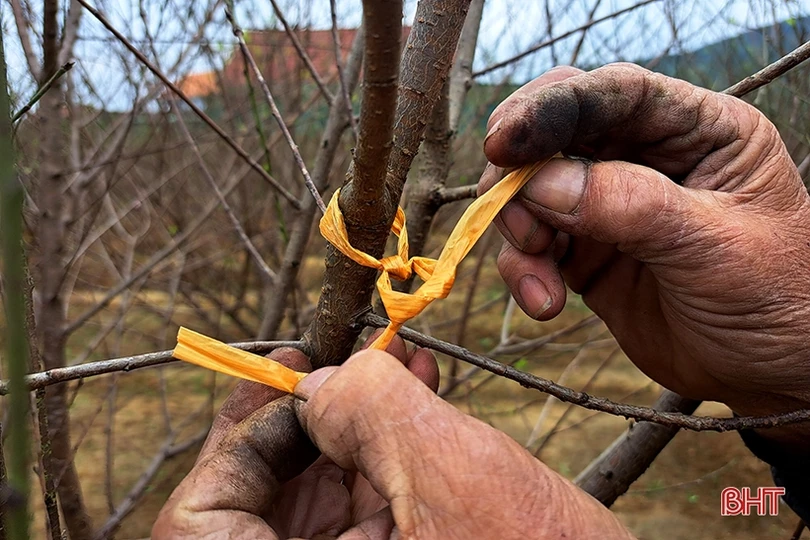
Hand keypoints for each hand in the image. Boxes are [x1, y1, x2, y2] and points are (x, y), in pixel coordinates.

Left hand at [154, 336, 632, 538]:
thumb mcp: (456, 477)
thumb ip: (370, 409)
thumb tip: (319, 380)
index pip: (202, 523)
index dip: (238, 442)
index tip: (290, 380)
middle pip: (260, 507)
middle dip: (304, 421)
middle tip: (334, 364)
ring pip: (321, 503)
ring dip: (352, 427)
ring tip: (395, 368)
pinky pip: (367, 512)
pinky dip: (386, 454)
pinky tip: (418, 402)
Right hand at [480, 63, 809, 445]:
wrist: (769, 376)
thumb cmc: (774, 301)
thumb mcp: (711, 246)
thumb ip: (628, 205)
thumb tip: (540, 181)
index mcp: (699, 131)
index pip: (616, 94)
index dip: (553, 108)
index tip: (503, 142)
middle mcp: (648, 158)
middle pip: (558, 131)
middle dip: (521, 167)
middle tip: (504, 206)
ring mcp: (611, 205)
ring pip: (533, 190)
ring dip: (519, 228)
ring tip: (540, 273)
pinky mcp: (586, 251)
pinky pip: (532, 245)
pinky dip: (524, 270)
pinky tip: (545, 303)